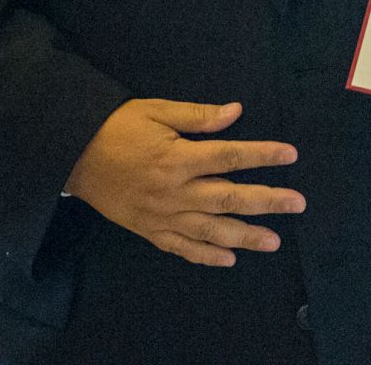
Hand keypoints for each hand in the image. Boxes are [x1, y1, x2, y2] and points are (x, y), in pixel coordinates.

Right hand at [64, 99, 304, 266]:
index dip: (263, 155)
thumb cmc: (118, 127)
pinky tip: (229, 260)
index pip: (230, 156)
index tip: (290, 155)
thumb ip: (197, 115)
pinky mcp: (148, 231)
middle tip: (297, 204)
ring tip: (274, 241)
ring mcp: (161, 216)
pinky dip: (206, 256)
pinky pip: (181, 248)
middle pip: (229, 198)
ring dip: (245, 236)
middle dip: (267, 202)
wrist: (72, 155)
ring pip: (210, 230)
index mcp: (178, 157)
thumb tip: (236, 112)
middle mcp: (174, 191)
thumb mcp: (157, 110)